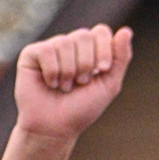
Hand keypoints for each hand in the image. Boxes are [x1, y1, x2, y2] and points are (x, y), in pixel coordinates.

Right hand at [13, 26, 132, 144]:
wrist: (54, 129)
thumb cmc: (81, 109)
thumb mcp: (109, 85)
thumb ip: (121, 58)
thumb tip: (126, 30)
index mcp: (90, 49)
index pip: (101, 32)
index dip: (103, 50)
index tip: (101, 71)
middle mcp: (70, 44)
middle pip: (84, 35)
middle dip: (85, 65)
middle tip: (79, 84)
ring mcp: (51, 47)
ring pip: (65, 43)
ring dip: (68, 72)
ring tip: (64, 87)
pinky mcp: (32, 54)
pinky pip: (47, 51)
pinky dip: (52, 72)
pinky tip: (50, 83)